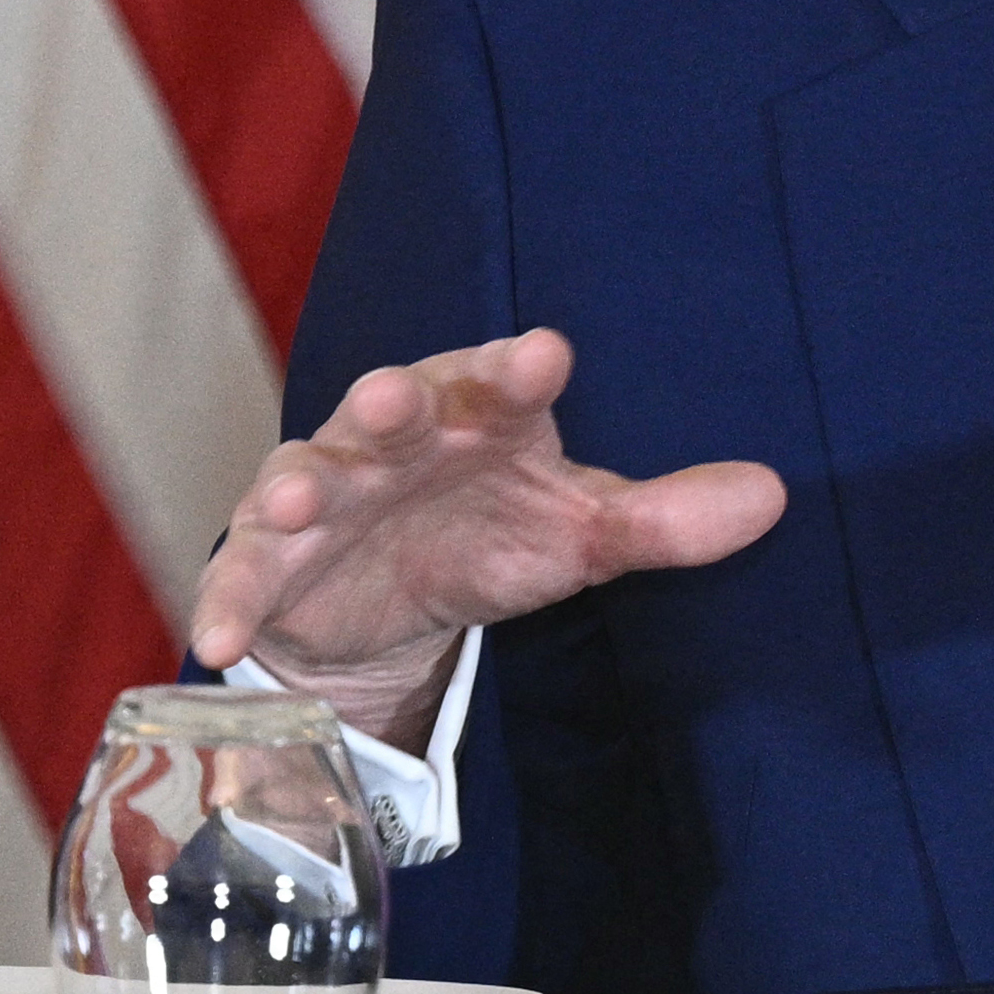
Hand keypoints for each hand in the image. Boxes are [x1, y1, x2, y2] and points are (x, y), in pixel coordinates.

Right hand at [184, 328, 784, 750]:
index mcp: (474, 414)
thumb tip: (772, 497)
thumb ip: (662, 520)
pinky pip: (244, 578)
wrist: (388, 604)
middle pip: (387, 409)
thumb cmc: (489, 532)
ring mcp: (322, 496)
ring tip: (298, 504)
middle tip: (392, 402)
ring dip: (297, 490)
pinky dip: (229, 602)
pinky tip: (221, 636)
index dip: (517, 369)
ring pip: (302, 479)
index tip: (545, 358)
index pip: (498, 380)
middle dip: (387, 406)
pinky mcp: (270, 564)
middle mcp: (391, 440)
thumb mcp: (577, 532)